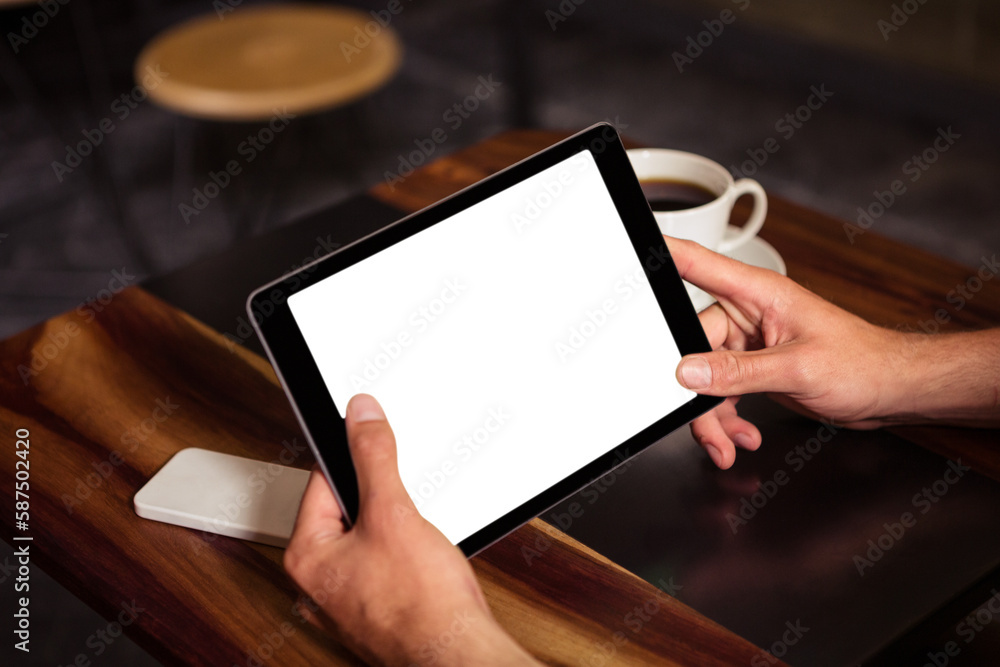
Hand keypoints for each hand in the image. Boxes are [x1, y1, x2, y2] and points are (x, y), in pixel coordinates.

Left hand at [284, 394, 537, 665]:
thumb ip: (373, 456)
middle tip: (404, 507)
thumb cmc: (421, 606)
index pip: (321, 480)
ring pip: (370, 538)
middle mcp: (319, 582)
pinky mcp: (377, 609)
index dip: (355, 459)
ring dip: (396, 528)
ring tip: (418, 541)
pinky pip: (385, 564)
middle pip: (346, 509)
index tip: (374, 443)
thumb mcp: (393, 512)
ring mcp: (348, 599)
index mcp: (306, 555)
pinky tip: (425, 562)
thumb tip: (360, 416)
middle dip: (380, 498)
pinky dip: (406, 555)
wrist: (456, 653)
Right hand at [667, 237, 918, 467]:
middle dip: (695, 392)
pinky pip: (721, 392)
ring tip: (728, 443)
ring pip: (704, 378)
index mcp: (758, 295)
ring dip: (712, 416)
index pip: (699, 265)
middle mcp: (748, 315)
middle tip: (704, 424)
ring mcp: (749, 343)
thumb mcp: (798, 369)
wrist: (890, 390)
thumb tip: (689, 373)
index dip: (663, 255)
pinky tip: (742, 435)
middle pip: (693, 346)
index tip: (629, 252)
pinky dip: (726, 418)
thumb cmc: (864, 362)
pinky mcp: (753, 368)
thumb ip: (740, 372)